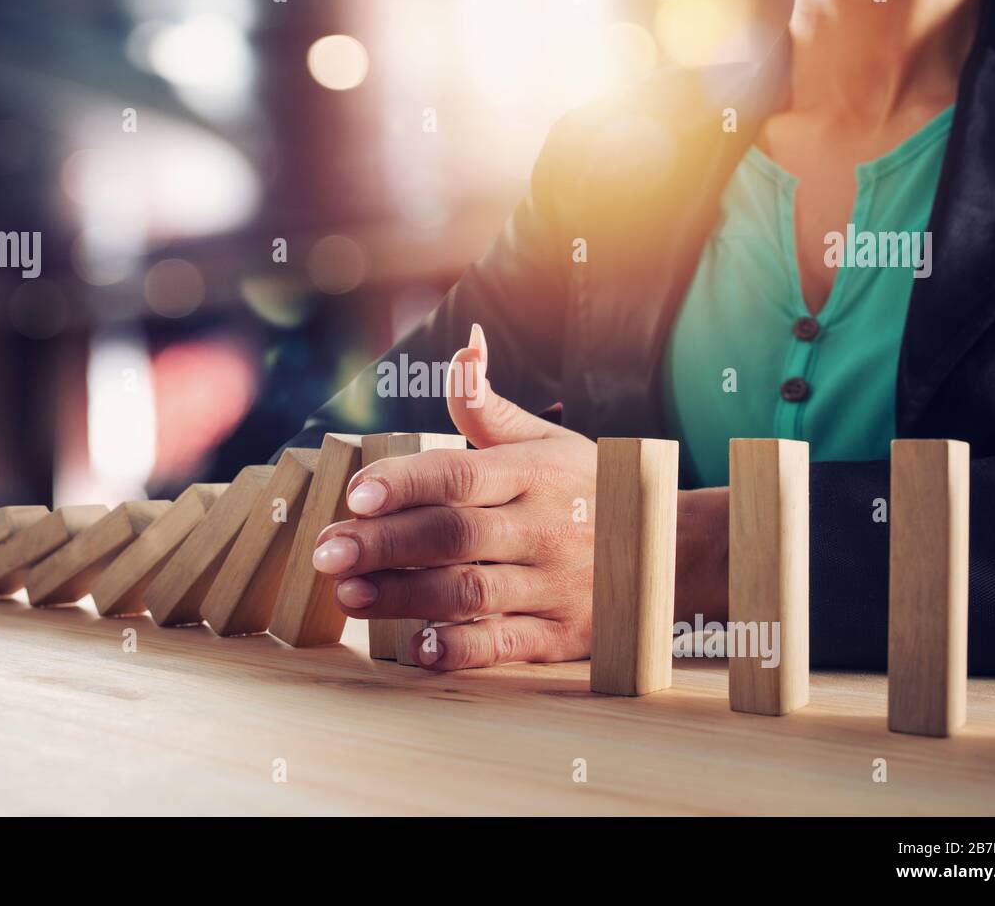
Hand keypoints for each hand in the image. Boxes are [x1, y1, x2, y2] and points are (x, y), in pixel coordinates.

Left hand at [312, 325, 728, 669]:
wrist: (669, 549)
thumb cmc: (585, 487)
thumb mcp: (546, 440)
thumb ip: (489, 405)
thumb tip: (465, 344)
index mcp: (535, 474)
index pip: (461, 475)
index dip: (405, 484)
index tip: (355, 494)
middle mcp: (545, 528)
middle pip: (453, 536)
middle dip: (383, 545)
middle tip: (325, 552)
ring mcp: (556, 585)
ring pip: (470, 593)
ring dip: (403, 596)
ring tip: (348, 594)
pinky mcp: (561, 634)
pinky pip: (505, 645)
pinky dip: (459, 649)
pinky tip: (414, 645)